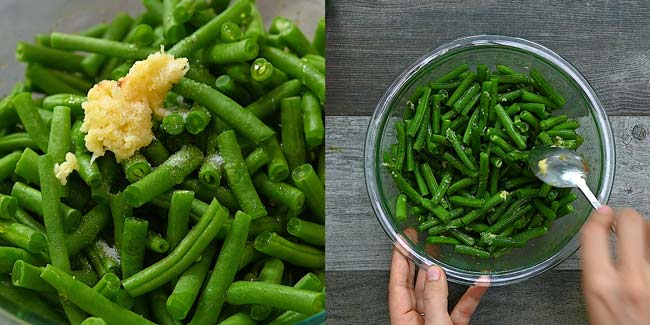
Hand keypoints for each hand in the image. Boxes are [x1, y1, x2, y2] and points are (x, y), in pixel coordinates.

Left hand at [388, 228, 488, 324]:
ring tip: (448, 254)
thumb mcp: (435, 324)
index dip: (399, 258)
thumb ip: (435, 298)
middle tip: (421, 239)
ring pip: (438, 292)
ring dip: (446, 274)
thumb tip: (435, 272)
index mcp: (402, 317)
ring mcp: (434, 322)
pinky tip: (479, 283)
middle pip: (416, 283)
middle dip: (419, 259)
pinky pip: (460, 308)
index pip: (397, 281)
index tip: (402, 239)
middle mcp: (416, 319)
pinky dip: (470, 295)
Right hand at [581, 206, 649, 324]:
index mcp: (601, 285)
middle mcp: (632, 279)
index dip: (599, 216)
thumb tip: (607, 239)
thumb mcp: (597, 303)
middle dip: (628, 218)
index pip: (594, 232)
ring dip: (648, 233)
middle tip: (627, 226)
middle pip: (631, 221)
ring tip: (645, 244)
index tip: (603, 214)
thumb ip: (600, 271)